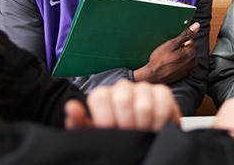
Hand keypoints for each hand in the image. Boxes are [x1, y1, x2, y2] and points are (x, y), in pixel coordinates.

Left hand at [64, 79, 180, 131]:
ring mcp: (143, 88)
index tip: (112, 130)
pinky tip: (156, 127)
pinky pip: (162, 100)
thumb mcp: (95, 136)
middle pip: (122, 98)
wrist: (143, 145)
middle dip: (127, 124)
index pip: (100, 97)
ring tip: (142, 132)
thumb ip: (79, 123)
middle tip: (129, 133)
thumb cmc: (117, 140)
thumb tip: (71, 107)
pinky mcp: (162, 92)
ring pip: (142, 103)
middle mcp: (122, 88)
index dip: (107, 119)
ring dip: (144, 125)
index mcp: (103, 96)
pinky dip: (159, 119)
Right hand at [133, 22, 198, 83]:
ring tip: (169, 59)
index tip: (171, 47)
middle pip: (188, 48)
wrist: (153, 76)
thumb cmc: (159, 60)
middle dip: (180, 48)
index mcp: (191, 53)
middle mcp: (193, 62)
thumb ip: (185, 34)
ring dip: (179, 55)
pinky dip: (178, 62)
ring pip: (186, 56)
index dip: (179, 41)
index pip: (189, 40)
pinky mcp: (185, 74)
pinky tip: (170, 64)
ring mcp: (189, 69)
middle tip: (169, 53)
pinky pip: (184, 63)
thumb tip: (196, 26)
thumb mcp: (171, 44)